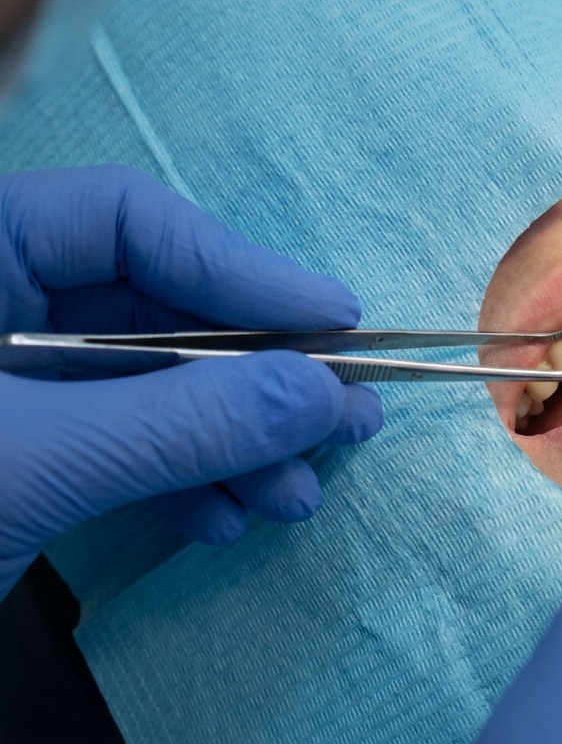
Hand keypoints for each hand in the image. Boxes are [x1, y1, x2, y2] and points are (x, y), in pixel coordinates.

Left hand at [0, 166, 382, 597]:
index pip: (124, 223)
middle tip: (346, 416)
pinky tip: (229, 520)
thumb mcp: (31, 464)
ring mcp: (6, 387)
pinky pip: (125, 448)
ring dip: (235, 445)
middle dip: (253, 377)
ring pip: (151, 389)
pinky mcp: (21, 456)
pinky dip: (185, 484)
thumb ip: (183, 421)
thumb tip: (326, 392)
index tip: (333, 319)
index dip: (241, 267)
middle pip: (155, 311)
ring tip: (297, 494)